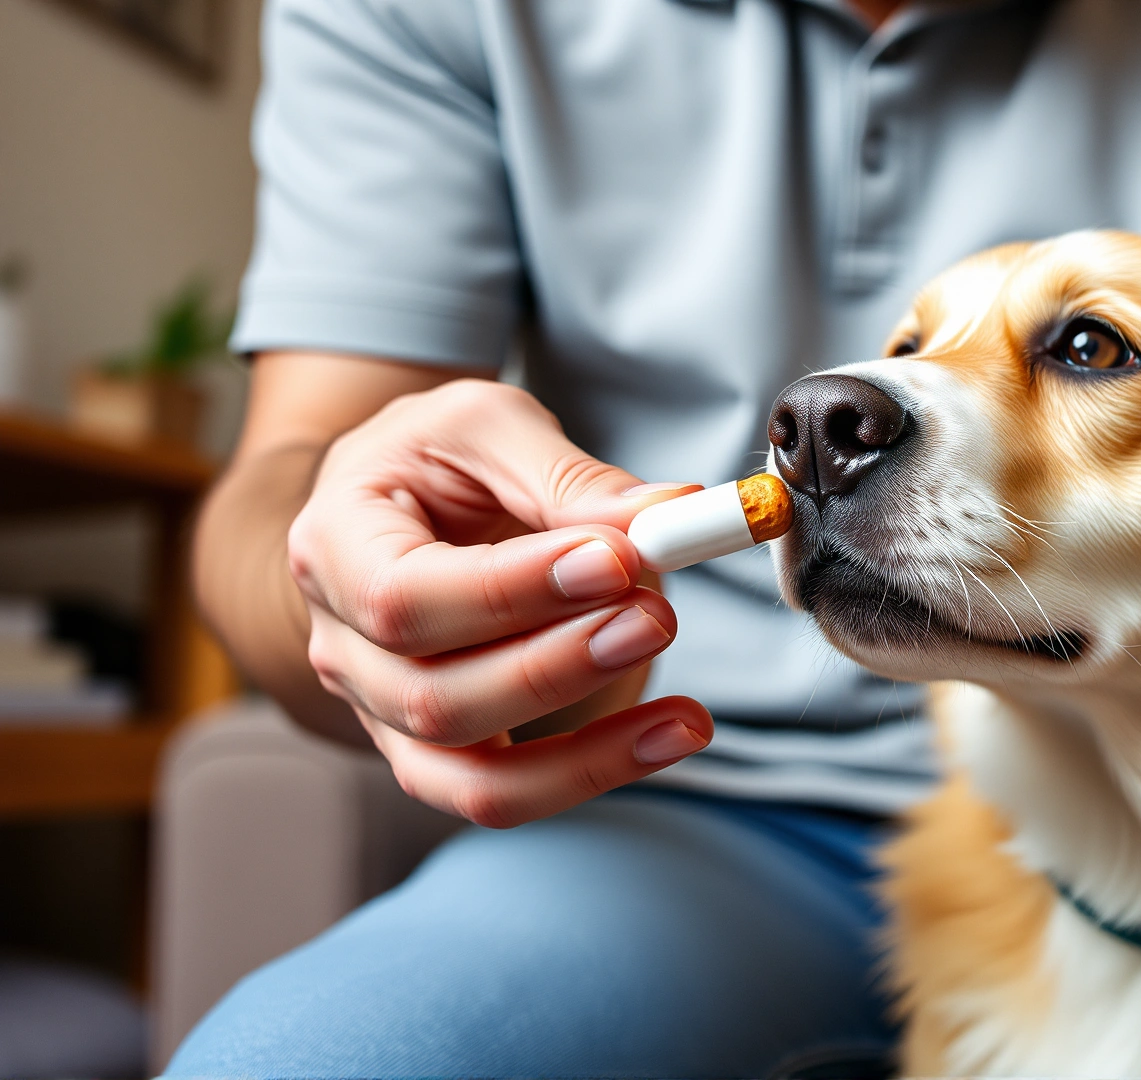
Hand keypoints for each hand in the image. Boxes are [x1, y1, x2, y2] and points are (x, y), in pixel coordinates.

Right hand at [286, 378, 712, 827]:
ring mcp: (385, 715)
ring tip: (687, 712)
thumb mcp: (490, 425)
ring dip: (589, 750)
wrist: (406, 503)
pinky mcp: (440, 756)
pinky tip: (673, 736)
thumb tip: (665, 518)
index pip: (405, 597)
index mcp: (334, 546)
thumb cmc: (440, 458)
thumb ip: (570, 477)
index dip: (516, 591)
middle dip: (560, 666)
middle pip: (437, 699)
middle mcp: (343, 647)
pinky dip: (594, 775)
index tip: (619, 561)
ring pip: (474, 776)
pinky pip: (507, 796)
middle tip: (657, 617)